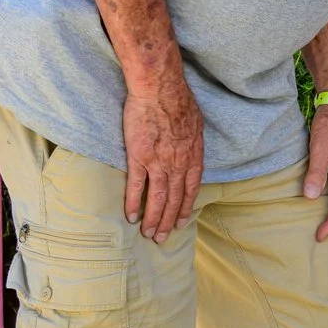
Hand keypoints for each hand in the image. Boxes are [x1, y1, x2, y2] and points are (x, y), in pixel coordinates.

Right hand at [122, 80, 204, 241]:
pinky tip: (131, 217)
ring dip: (154, 219)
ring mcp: (159, 162)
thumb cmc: (178, 101)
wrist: (160, 89)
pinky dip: (134, 203)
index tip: (182, 221)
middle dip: (170, 221)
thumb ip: (192, 141)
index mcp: (193, 156)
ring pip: (157, 198)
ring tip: (149, 235)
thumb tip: (191, 149)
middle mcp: (179, 163)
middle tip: (163, 238)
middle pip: (175, 198)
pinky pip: (137, 186)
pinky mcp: (139, 157)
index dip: (186, 207)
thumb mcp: (196, 124)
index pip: (191, 188)